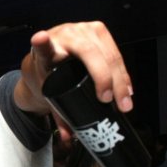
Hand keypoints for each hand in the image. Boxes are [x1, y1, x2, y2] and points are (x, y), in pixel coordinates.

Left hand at [22, 21, 133, 140]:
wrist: (50, 56)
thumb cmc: (47, 73)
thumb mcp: (47, 91)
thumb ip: (56, 115)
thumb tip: (68, 137)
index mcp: (45, 51)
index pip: (42, 46)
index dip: (42, 43)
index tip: (40, 39)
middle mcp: (64, 35)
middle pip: (89, 54)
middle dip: (104, 78)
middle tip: (109, 101)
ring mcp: (83, 29)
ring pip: (107, 53)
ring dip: (119, 78)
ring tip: (124, 101)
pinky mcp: (98, 31)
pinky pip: (114, 51)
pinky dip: (122, 72)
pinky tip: (127, 87)